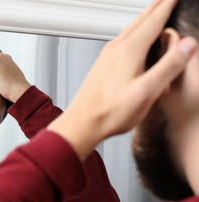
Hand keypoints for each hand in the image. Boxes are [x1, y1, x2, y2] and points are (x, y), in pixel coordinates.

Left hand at [48, 0, 196, 160]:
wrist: (83, 122)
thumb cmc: (110, 112)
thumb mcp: (147, 91)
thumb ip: (169, 66)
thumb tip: (188, 45)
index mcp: (129, 51)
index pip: (153, 21)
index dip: (167, 7)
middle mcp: (116, 49)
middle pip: (140, 20)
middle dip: (155, 7)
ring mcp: (106, 56)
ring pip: (129, 29)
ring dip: (143, 18)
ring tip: (152, 13)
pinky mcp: (102, 65)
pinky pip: (121, 40)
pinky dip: (132, 32)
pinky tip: (132, 40)